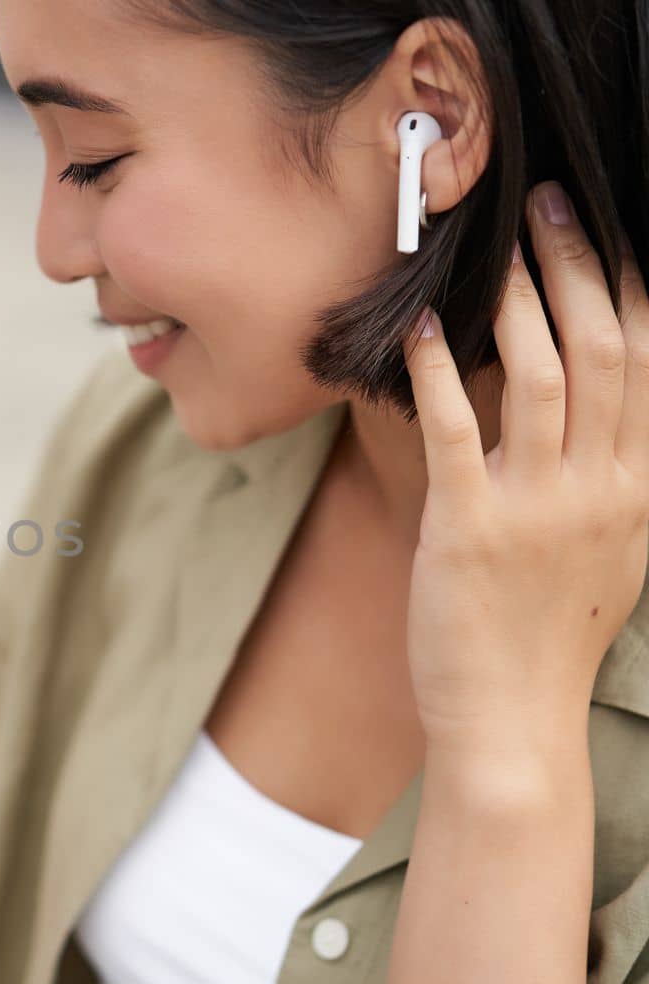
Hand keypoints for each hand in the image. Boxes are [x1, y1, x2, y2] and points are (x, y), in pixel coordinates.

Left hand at [403, 181, 647, 751]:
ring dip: (517, 302)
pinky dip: (439, 375)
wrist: (513, 721)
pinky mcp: (468, 530)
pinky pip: (457, 434)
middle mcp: (602, 488)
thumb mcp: (607, 547)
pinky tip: (418, 331)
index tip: (610, 221)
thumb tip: (600, 406)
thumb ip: (609, 474)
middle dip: (580, 264)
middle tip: (549, 201)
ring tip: (492, 248)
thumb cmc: (546, 633)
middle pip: (606, 349)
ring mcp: (538, 508)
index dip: (631, 283)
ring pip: (544, 377)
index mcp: (638, 486)